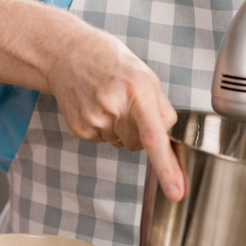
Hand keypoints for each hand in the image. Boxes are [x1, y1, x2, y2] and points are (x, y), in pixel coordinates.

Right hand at [44, 31, 184, 201]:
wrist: (68, 54)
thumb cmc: (110, 61)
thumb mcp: (145, 74)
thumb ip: (161, 106)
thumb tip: (169, 136)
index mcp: (137, 89)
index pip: (155, 138)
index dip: (167, 168)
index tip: (177, 191)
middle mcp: (114, 107)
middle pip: (140, 143)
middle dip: (140, 130)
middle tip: (127, 103)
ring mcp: (94, 121)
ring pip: (121, 143)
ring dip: (120, 128)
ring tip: (108, 99)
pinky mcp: (79, 130)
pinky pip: (103, 141)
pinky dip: (104, 128)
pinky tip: (96, 106)